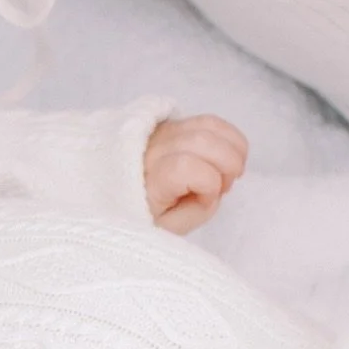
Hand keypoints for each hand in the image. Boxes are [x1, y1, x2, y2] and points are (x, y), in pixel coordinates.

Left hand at [144, 114, 246, 233]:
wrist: (114, 193)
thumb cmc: (143, 215)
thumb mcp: (166, 228)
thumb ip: (196, 212)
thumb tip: (216, 187)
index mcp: (149, 181)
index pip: (185, 166)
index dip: (208, 184)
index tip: (204, 201)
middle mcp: (153, 149)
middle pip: (203, 141)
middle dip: (228, 166)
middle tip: (223, 187)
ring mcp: (162, 132)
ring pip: (210, 124)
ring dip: (233, 149)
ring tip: (227, 172)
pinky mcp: (172, 123)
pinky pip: (209, 120)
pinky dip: (228, 137)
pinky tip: (226, 157)